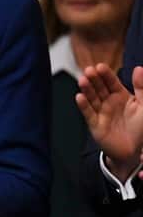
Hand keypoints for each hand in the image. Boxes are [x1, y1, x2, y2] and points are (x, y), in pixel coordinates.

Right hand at [77, 64, 142, 178]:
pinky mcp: (95, 125)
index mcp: (121, 96)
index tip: (100, 66)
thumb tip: (138, 68)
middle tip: (88, 70)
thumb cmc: (141, 127)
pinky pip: (88, 114)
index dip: (106, 74)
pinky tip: (79, 97)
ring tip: (82, 80)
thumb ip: (142, 87)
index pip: (112, 82)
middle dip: (94, 79)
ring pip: (92, 99)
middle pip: (99, 88)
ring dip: (87, 89)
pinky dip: (84, 106)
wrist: (134, 150)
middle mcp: (109, 103)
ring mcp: (101, 113)